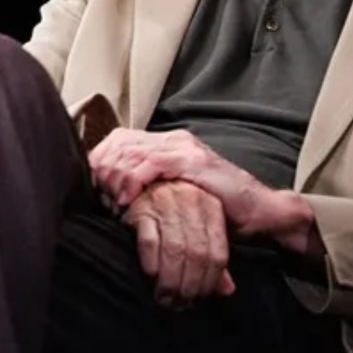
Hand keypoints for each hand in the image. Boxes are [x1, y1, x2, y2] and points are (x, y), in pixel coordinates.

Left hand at [90, 127, 323, 255]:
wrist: (260, 212)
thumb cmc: (216, 211)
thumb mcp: (174, 197)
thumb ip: (147, 190)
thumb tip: (108, 201)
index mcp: (165, 144)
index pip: (117, 141)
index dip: (99, 163)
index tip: (91, 191)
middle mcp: (172, 140)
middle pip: (117, 143)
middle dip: (101, 172)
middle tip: (98, 200)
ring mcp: (183, 148)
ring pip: (129, 151)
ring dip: (113, 178)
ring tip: (111, 203)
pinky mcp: (192, 161)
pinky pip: (150, 162)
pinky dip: (132, 180)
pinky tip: (126, 199)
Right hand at [121, 181, 236, 309]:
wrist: (141, 183)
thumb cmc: (171, 209)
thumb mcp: (198, 226)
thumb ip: (212, 256)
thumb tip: (226, 290)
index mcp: (211, 206)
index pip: (217, 253)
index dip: (210, 281)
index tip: (201, 298)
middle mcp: (191, 201)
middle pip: (197, 254)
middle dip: (189, 285)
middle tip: (181, 303)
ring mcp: (166, 202)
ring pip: (175, 250)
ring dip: (170, 281)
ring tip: (167, 298)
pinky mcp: (141, 208)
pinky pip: (149, 242)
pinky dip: (152, 264)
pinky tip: (152, 278)